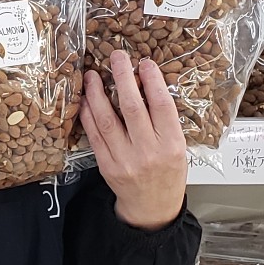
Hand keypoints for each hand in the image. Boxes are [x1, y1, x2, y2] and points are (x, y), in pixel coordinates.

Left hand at [79, 51, 187, 230]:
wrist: (152, 207)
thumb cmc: (168, 173)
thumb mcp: (178, 147)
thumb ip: (164, 120)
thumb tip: (146, 84)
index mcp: (171, 145)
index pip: (162, 106)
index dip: (153, 81)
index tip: (145, 63)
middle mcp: (148, 152)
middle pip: (133, 108)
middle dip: (122, 78)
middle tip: (117, 57)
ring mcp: (124, 159)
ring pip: (107, 120)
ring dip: (97, 94)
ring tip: (93, 75)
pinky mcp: (106, 165)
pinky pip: (93, 135)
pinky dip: (88, 115)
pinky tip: (85, 100)